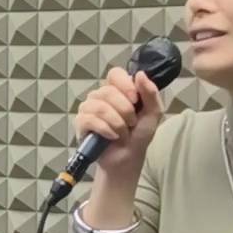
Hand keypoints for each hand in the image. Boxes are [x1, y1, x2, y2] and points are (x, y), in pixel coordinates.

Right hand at [73, 67, 163, 182]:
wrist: (127, 159)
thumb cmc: (138, 136)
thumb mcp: (152, 114)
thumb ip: (150, 93)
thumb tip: (140, 74)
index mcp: (118, 90)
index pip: (115, 74)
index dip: (125, 85)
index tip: (135, 99)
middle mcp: (101, 96)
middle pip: (108, 91)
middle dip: (125, 110)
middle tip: (131, 123)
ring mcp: (88, 108)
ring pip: (99, 106)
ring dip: (116, 122)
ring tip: (122, 133)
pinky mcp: (81, 123)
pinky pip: (89, 119)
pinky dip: (105, 129)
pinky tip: (112, 136)